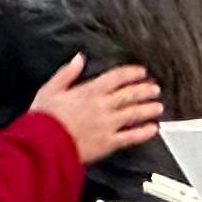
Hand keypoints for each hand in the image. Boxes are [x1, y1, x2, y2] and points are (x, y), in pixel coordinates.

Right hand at [32, 55, 164, 168]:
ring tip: (158, 106)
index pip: (116, 77)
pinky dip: (144, 132)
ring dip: (148, 109)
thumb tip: (79, 58)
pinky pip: (131, 137)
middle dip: (145, 90)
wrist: (43, 144)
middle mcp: (101, 106)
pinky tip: (153, 129)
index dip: (131, 73)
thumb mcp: (50, 89)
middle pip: (129, 95)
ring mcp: (107, 125)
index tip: (141, 71)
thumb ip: (67, 73)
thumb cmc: (44, 118)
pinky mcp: (109, 142)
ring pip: (134, 114)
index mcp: (88, 91)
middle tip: (155, 88)